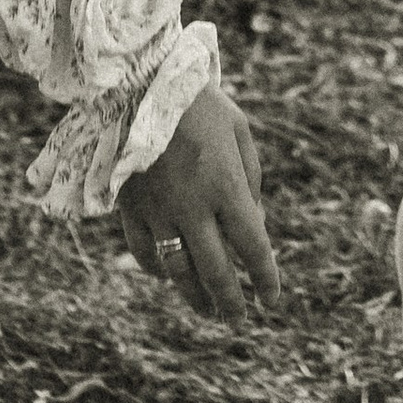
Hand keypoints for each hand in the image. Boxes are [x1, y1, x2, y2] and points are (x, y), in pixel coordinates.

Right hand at [115, 85, 280, 320]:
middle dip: (231, 302)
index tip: (271, 299)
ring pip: (178, 270)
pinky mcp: (130, 207)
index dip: (265, 279)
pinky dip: (157, 268)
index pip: (253, 247)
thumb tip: (255, 221)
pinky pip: (144, 251)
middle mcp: (194, 208)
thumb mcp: (239, 131)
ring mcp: (158, 211)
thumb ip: (251, 177)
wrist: (139, 83)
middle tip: (238, 319)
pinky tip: (168, 275)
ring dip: (194, 296)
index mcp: (227, 187)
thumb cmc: (199, 102)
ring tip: (207, 311)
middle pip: (216, 271)